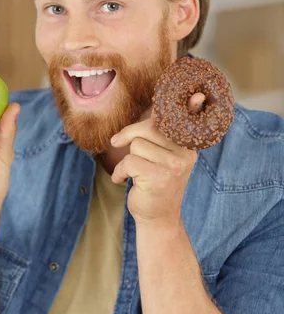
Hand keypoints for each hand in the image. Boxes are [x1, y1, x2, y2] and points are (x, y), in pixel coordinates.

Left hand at [110, 110, 196, 226]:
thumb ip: (161, 135)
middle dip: (129, 133)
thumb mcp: (163, 158)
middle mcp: (185, 154)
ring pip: (137, 145)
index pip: (180, 120)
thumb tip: (157, 109)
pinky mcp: (158, 177)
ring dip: (126, 160)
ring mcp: (173, 166)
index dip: (183, 105)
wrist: (158, 219)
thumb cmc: (156, 184)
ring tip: (131, 173)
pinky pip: (129, 161)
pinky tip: (123, 181)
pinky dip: (120, 172)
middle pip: (150, 127)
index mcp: (188, 147)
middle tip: (117, 141)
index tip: (196, 94)